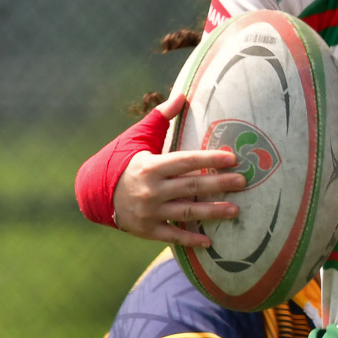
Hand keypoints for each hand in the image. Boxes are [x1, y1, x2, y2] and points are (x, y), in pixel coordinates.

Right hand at [112, 95, 246, 246]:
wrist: (95, 192)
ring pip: (186, 212)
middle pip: (191, 186)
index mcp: (151, 165)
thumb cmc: (123, 161)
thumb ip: (160, 117)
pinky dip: (190, 240)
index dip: (210, 159)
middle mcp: (151, 189)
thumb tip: (181, 95)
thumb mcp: (138, 137)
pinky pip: (172, 235)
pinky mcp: (147, 229)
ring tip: (235, 210)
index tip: (232, 158)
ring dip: (212, 212)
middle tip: (243, 183)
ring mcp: (149, 211)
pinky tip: (209, 243)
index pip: (185, 161)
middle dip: (219, 184)